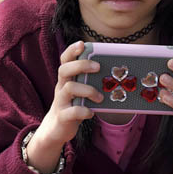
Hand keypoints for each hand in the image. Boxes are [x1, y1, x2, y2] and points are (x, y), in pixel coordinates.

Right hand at [26, 41, 100, 173]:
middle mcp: (61, 87)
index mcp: (67, 79)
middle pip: (64, 69)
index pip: (65, 59)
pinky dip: (84, 111)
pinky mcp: (62, 116)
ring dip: (88, 90)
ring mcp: (60, 102)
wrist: (56, 129)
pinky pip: (72, 111)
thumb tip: (116, 72)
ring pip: (69, 88)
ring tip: (99, 97)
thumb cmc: (74, 105)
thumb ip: (91, 81)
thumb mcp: (80, 91)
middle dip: (81, 65)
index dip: (72, 50)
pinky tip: (91, 113)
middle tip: (98, 67)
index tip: (83, 44)